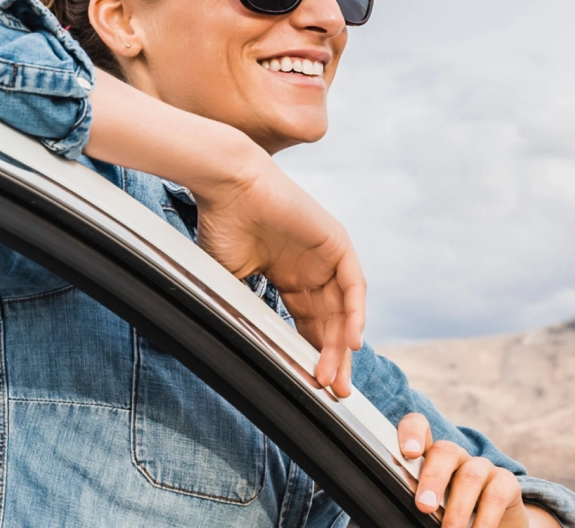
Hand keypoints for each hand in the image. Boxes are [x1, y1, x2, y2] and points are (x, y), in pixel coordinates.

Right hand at [84, 71, 365, 396]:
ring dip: (340, 345)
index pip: (307, 321)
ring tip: (334, 376)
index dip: (308, 352)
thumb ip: (242, 309)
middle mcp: (310, 267)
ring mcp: (326, 255)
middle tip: (332, 391)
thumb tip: (237, 350)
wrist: (227, 183)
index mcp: (287, 274)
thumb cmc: (220, 224)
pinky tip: (350, 341)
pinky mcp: (336, 242)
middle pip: (329, 322)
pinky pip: (352, 285)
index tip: (309, 383)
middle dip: (330, 358)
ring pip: (343, 309)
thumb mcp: (229, 280)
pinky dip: (354, 313)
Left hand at [397, 413, 543, 527]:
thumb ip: (421, 497)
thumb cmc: (452, 513)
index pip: (419, 427)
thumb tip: (408, 505)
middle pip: (444, 452)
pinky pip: (496, 496)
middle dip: (433, 478)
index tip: (408, 453)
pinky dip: (485, 518)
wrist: (495, 525)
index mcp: (430, 458)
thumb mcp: (433, 504)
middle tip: (424, 506)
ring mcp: (483, 467)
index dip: (412, 433)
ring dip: (458, 506)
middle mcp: (457, 457)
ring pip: (470, 476)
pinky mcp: (507, 482)